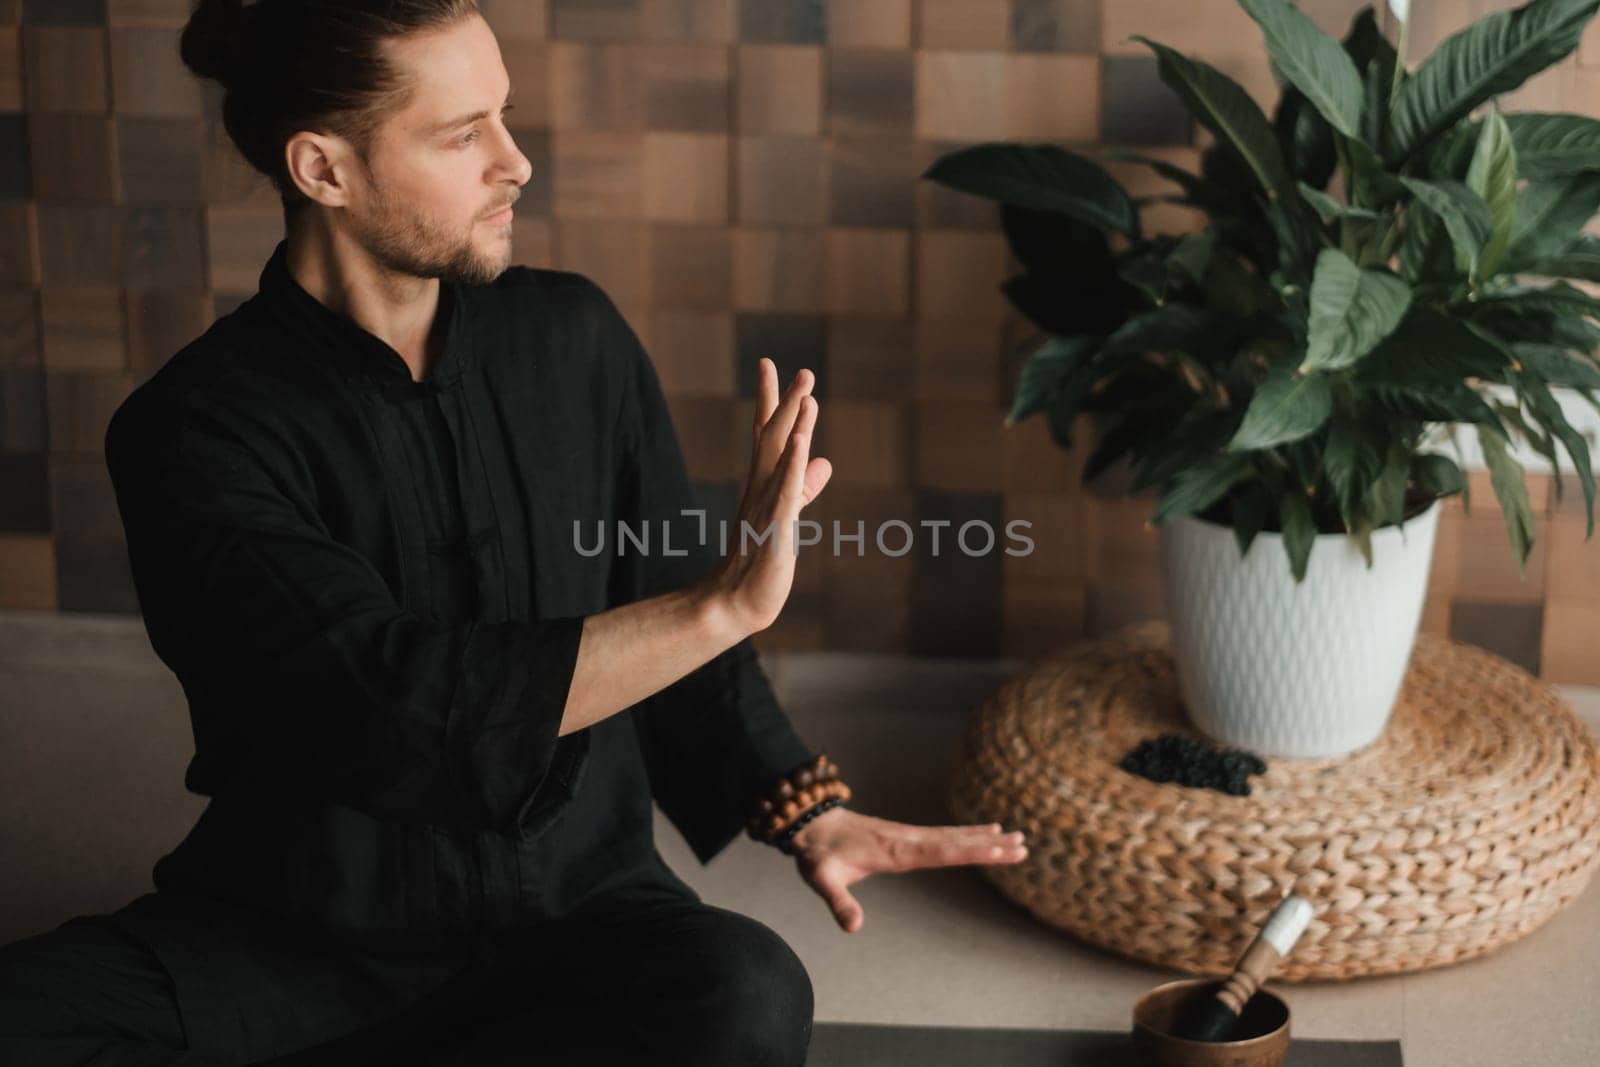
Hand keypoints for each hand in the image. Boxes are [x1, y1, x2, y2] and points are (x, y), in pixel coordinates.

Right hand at [702, 358, 831, 635]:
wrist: (735, 604)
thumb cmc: (760, 563)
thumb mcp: (788, 517)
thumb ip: (803, 488)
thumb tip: (824, 461)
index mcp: (763, 485)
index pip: (766, 433)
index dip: (771, 399)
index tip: (769, 364)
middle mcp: (761, 489)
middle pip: (774, 436)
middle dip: (787, 402)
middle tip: (802, 370)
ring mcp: (766, 507)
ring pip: (780, 458)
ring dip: (794, 424)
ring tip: (807, 392)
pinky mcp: (774, 529)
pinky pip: (785, 492)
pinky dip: (792, 465)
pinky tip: (800, 442)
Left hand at [786, 807, 1027, 933]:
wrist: (811, 824)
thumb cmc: (818, 855)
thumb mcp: (822, 880)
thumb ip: (838, 902)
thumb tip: (853, 928)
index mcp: (896, 851)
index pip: (940, 851)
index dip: (969, 850)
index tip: (998, 847)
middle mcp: (908, 840)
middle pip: (956, 842)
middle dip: (989, 845)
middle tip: (1023, 845)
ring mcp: (910, 836)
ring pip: (954, 836)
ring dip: (985, 838)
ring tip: (1017, 838)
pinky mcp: (907, 836)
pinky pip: (945, 835)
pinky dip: (968, 833)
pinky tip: (985, 832)